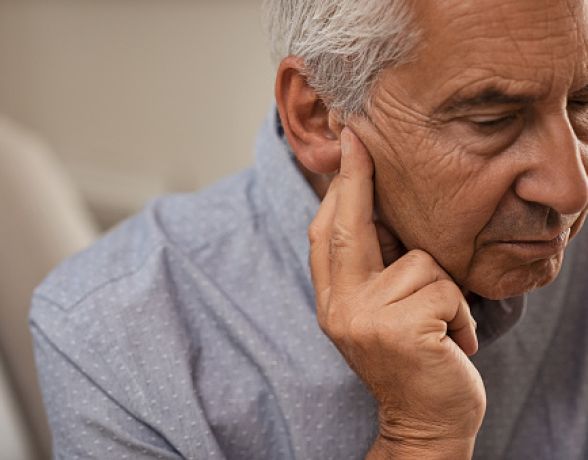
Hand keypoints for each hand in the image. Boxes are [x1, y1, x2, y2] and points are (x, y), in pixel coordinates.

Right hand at [308, 128, 485, 454]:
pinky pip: (446, 292)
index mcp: (332, 300)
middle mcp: (339, 308)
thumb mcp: (379, 312)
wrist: (424, 421)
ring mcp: (365, 320)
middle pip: (348, 227)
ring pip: (419, 262)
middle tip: (359, 137)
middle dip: (356, 178)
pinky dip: (462, 315)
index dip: (337, 189)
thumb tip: (375, 208)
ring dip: (444, 290)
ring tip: (441, 324)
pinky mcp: (402, 331)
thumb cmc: (411, 357)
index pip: (326, 234)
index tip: (348, 147)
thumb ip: (371, 268)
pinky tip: (455, 344)